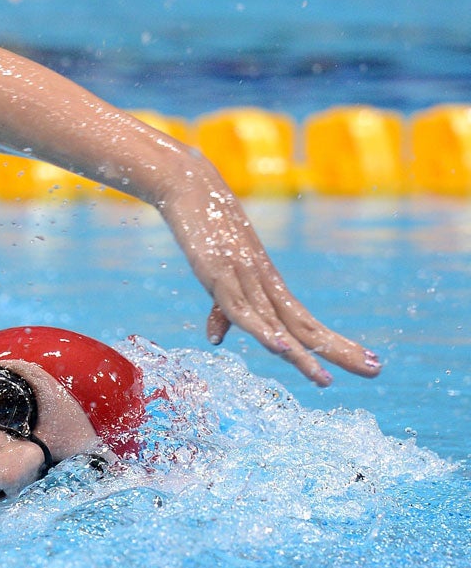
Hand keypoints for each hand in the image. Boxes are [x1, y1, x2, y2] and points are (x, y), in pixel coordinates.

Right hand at [197, 226, 380, 386]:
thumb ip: (220, 311)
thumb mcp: (215, 278)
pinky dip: (261, 330)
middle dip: (340, 351)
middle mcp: (265, 284)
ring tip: (325, 382)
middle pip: (307, 326)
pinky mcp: (219, 275)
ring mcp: (244, 279)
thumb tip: (216, 340)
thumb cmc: (206, 228)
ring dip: (303, 355)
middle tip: (377, 370)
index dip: (338, 343)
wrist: (191, 185)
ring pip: (278, 324)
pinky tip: (279, 348)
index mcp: (268, 286)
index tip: (371, 361)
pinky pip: (241, 310)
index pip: (309, 322)